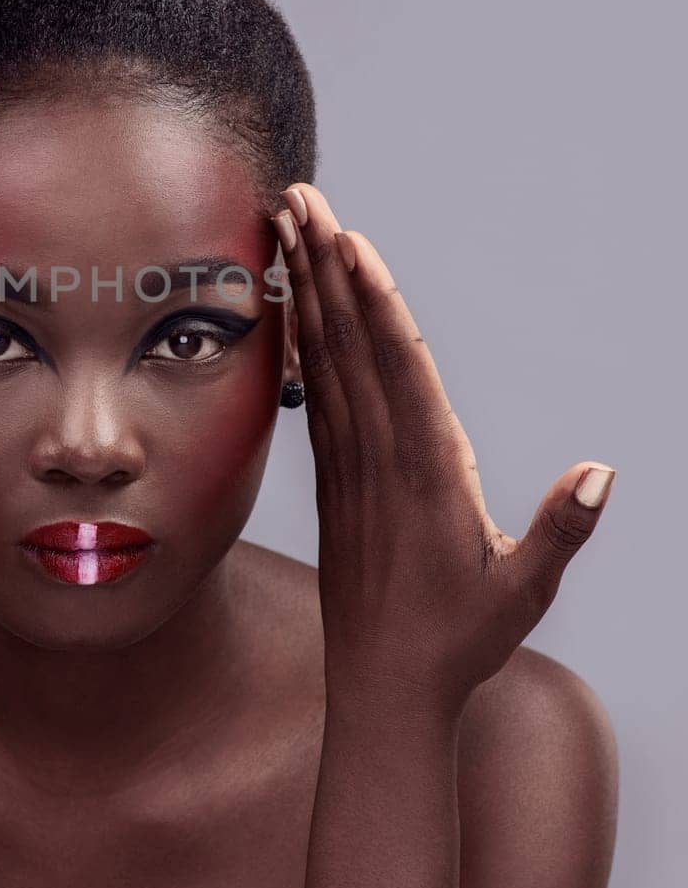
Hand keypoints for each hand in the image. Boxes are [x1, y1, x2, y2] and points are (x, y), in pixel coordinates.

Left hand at [272, 183, 615, 716]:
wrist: (382, 689)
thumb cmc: (460, 642)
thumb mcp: (523, 592)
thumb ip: (561, 531)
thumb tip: (603, 472)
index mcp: (425, 471)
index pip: (398, 369)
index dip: (375, 302)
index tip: (351, 244)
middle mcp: (378, 455)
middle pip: (349, 342)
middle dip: (324, 265)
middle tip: (298, 197)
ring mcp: (348, 463)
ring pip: (322, 356)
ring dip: (304, 286)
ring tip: (285, 225)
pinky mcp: (332, 477)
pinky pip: (313, 392)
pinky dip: (300, 340)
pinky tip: (290, 302)